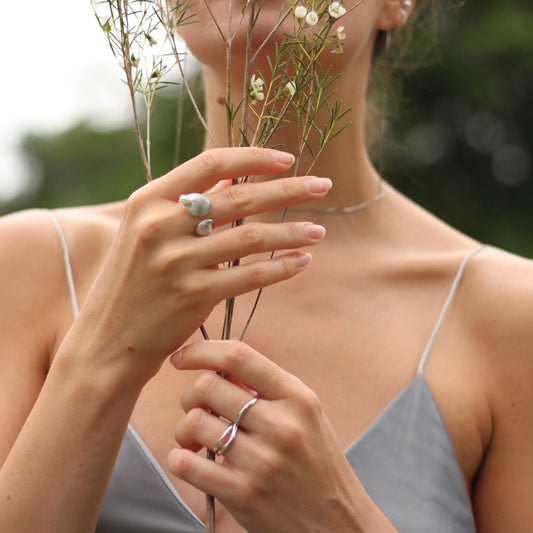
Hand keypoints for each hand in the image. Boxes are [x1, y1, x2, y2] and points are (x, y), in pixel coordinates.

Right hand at [63, 148, 330, 384]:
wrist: (108, 338)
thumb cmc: (132, 281)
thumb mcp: (144, 231)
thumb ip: (184, 201)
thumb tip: (233, 176)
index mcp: (148, 201)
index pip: (210, 163)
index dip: (253, 157)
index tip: (287, 159)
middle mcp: (160, 226)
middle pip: (239, 197)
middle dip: (288, 189)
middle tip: (323, 185)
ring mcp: (176, 261)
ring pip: (250, 237)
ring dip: (291, 232)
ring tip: (319, 231)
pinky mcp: (192, 296)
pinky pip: (249, 276)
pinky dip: (280, 268)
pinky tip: (302, 262)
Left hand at [168, 340, 366, 532]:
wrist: (337, 521)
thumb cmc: (317, 462)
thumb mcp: (306, 414)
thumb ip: (267, 388)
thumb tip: (219, 367)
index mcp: (297, 397)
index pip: (239, 356)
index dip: (202, 350)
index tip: (182, 356)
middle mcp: (281, 424)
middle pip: (208, 386)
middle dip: (190, 395)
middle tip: (196, 408)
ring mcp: (262, 461)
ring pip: (194, 422)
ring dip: (183, 429)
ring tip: (194, 439)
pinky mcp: (243, 494)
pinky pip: (187, 464)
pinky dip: (179, 458)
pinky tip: (188, 459)